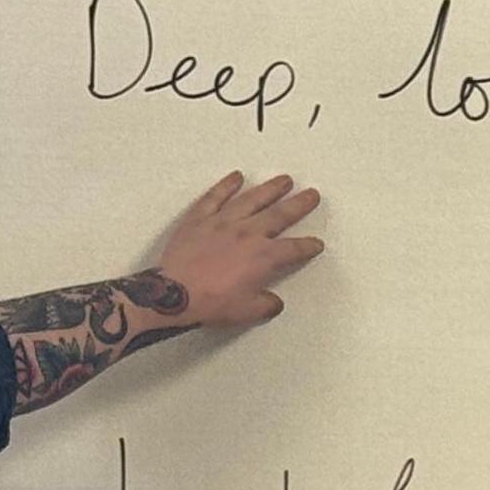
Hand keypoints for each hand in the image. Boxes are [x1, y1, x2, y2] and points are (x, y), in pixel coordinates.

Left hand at [151, 172, 322, 328]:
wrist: (174, 295)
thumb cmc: (210, 303)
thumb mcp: (247, 312)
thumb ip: (266, 304)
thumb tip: (273, 302)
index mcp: (263, 257)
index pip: (294, 249)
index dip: (308, 246)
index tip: (316, 244)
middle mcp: (247, 234)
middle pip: (280, 215)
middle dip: (299, 205)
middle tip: (312, 195)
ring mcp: (223, 222)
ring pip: (252, 199)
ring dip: (270, 188)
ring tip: (284, 180)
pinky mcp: (199, 218)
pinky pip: (215, 196)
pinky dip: (227, 185)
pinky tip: (236, 177)